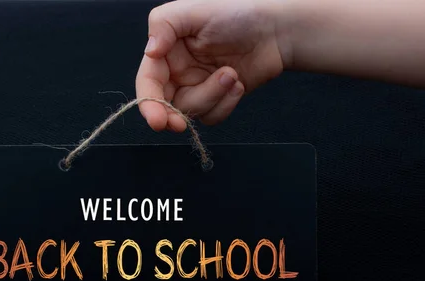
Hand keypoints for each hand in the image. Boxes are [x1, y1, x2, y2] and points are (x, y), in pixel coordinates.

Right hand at [135, 0, 285, 131]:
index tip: (158, 120)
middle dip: (172, 116)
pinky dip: (226, 103)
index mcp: (167, 51)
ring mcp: (198, 87)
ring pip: (192, 111)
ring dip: (213, 96)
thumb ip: (164, 25)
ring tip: (231, 74)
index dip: (149, 103)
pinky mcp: (217, 99)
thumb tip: (150, 51)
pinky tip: (238, 83)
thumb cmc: (237, 12)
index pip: (149, 82)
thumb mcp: (194, 10)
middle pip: (165, 104)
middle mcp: (178, 71)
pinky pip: (212, 116)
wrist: (275, 30)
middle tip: (180, 124)